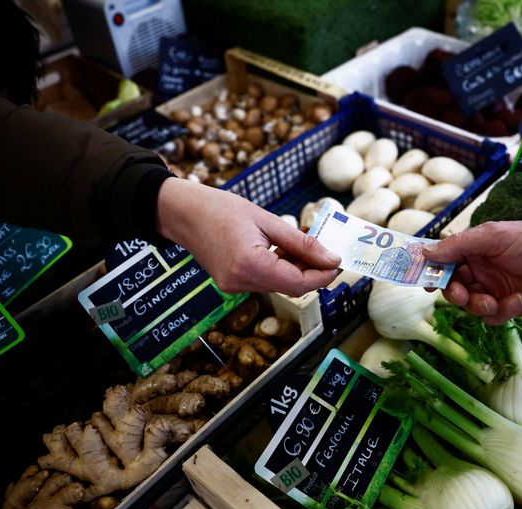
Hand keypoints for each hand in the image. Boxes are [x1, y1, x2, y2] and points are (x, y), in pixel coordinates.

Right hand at [156, 178, 340, 295]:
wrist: (183, 212)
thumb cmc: (221, 208)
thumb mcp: (267, 220)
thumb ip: (301, 243)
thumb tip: (331, 258)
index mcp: (250, 265)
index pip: (298, 283)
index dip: (323, 276)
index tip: (339, 263)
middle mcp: (241, 282)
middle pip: (291, 287)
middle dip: (313, 271)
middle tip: (327, 250)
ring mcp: (234, 286)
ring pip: (279, 285)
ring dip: (297, 268)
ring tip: (304, 244)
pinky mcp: (231, 283)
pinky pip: (265, 280)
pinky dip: (280, 268)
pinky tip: (285, 250)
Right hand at [423, 221, 521, 323]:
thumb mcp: (497, 236)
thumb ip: (461, 244)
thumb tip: (427, 252)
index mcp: (477, 248)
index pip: (446, 260)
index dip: (433, 271)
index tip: (424, 281)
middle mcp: (482, 269)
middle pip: (453, 286)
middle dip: (454, 293)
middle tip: (461, 295)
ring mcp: (495, 289)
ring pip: (470, 305)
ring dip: (478, 305)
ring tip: (492, 302)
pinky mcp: (509, 308)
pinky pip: (492, 317)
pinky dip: (502, 311)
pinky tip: (519, 300)